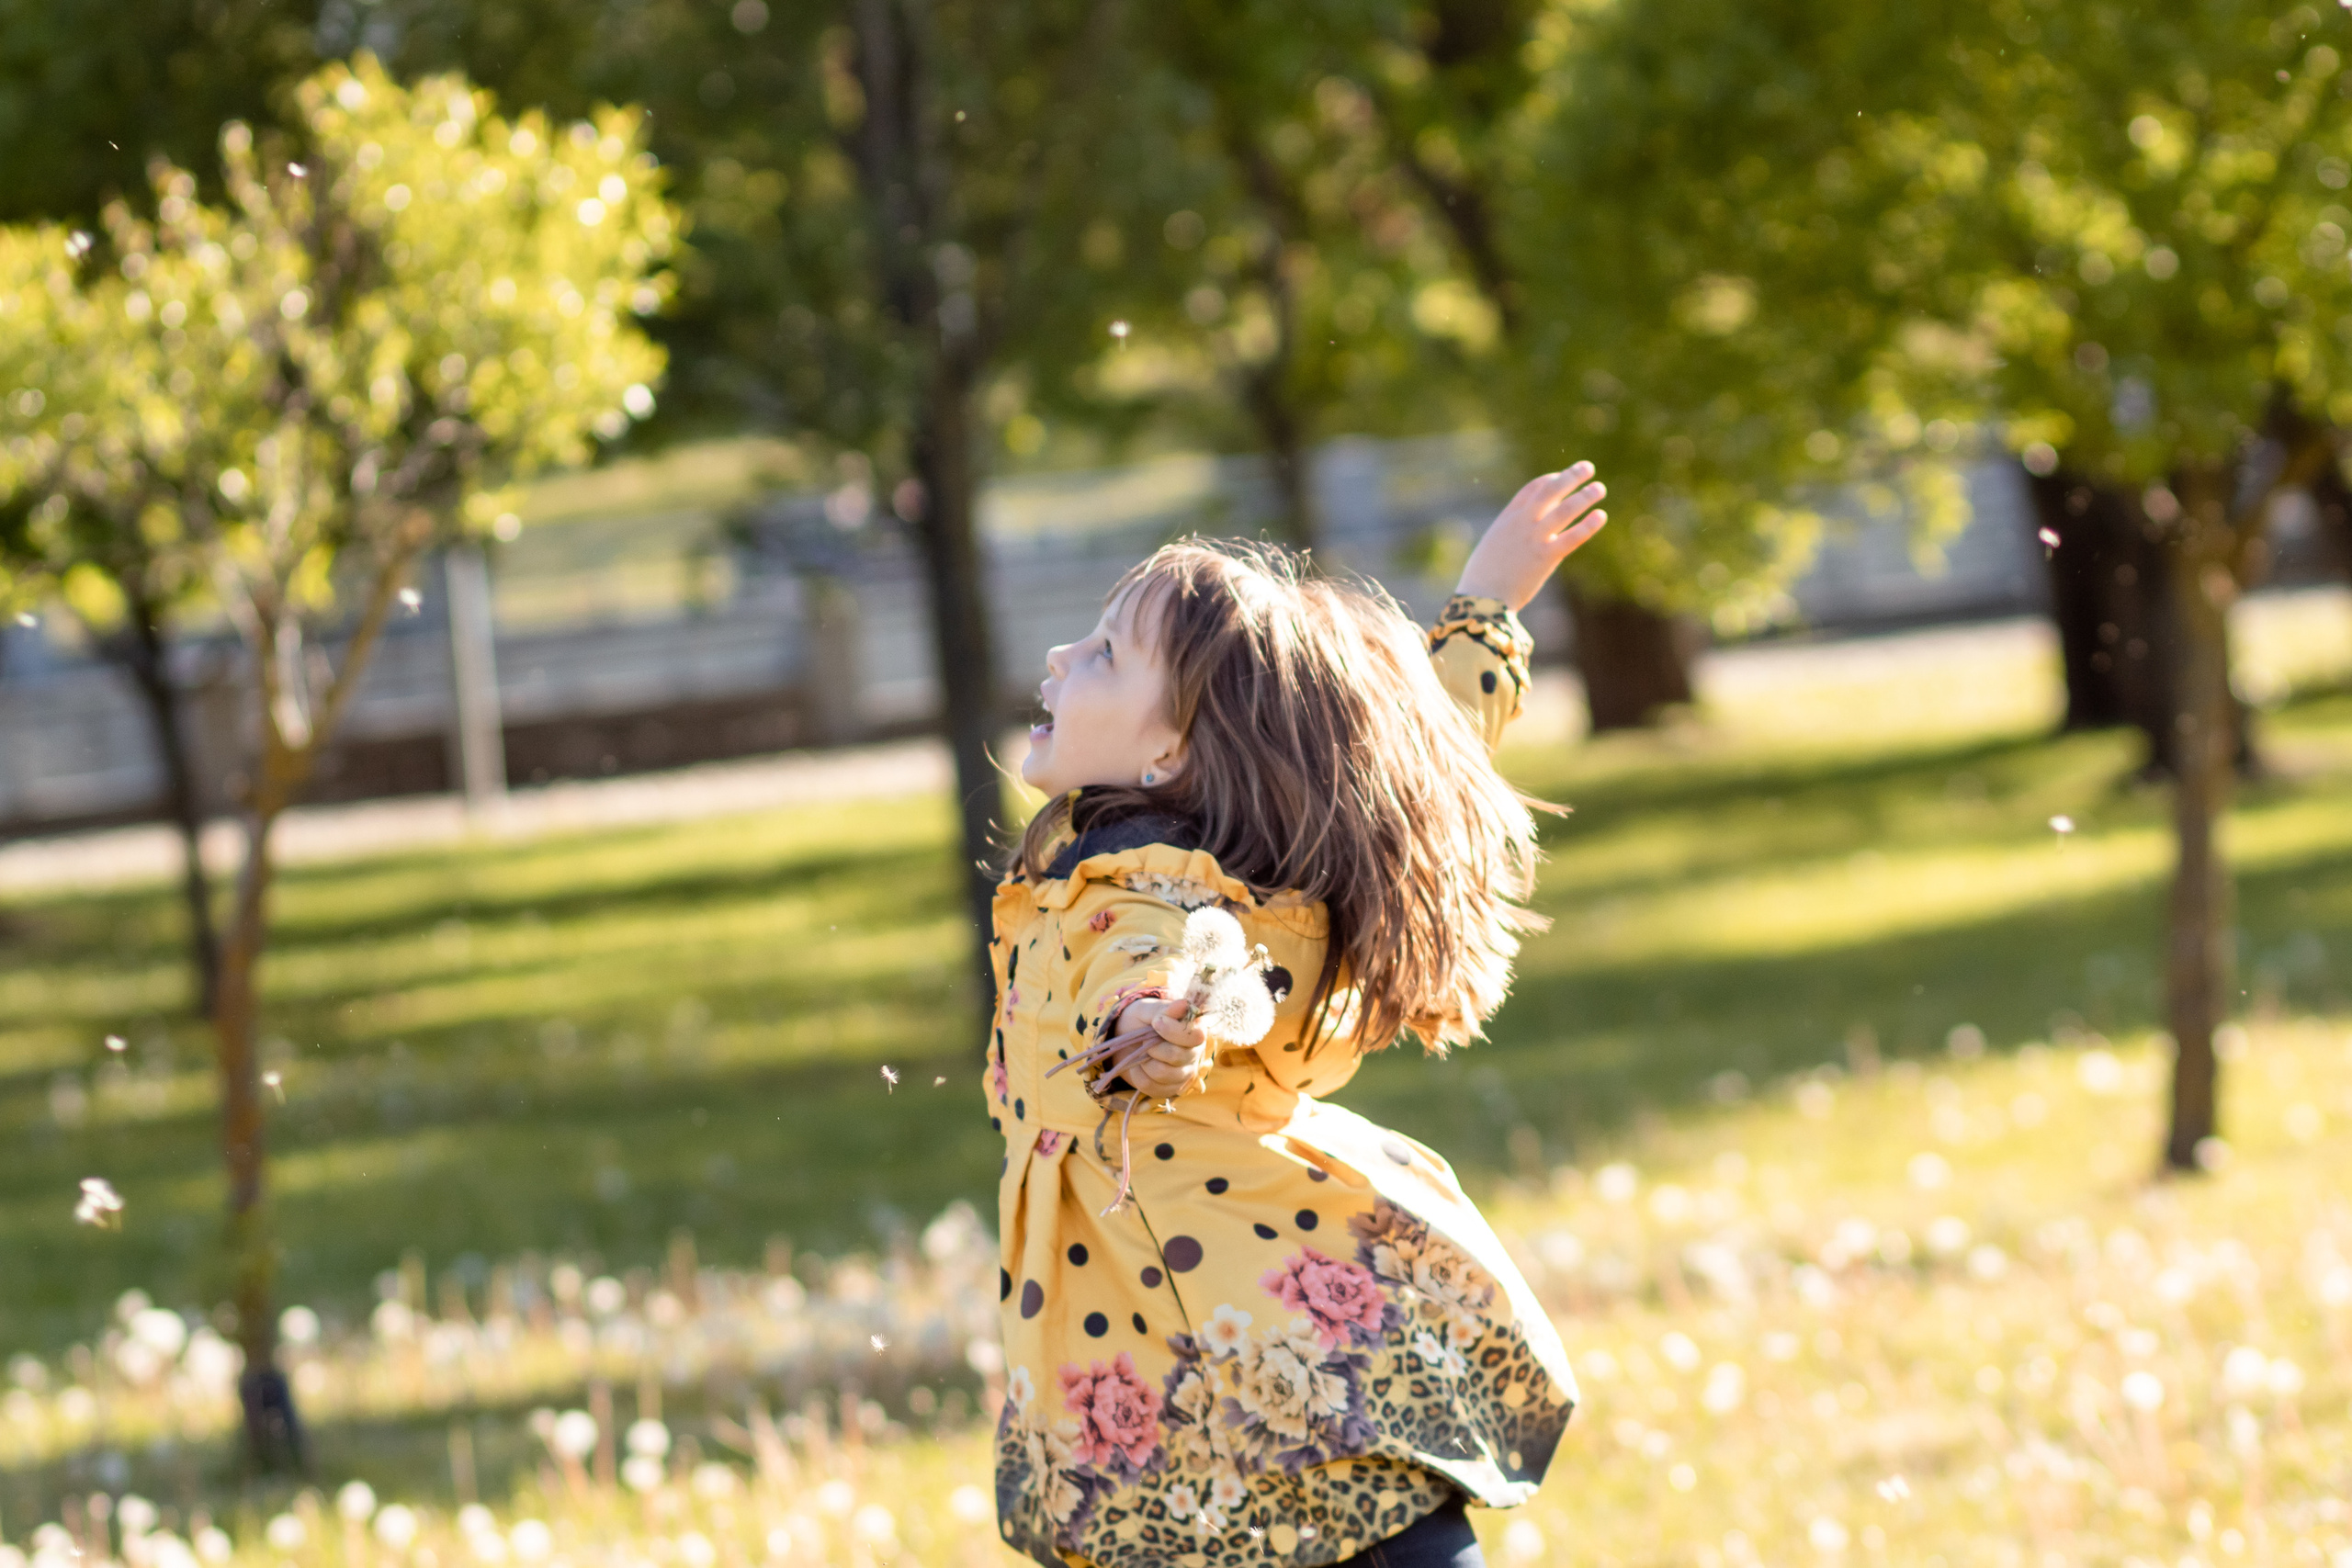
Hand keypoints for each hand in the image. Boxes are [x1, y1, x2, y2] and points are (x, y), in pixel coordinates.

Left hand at [1111, 998, 1210, 1098]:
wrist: (1124, 1041)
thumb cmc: (1140, 1021)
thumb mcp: (1146, 1009)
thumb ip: (1163, 1009)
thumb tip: (1183, 1004)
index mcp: (1195, 1030)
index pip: (1195, 1036)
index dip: (1173, 1031)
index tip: (1156, 1022)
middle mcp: (1195, 1053)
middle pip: (1177, 1057)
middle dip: (1153, 1047)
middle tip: (1145, 1039)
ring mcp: (1185, 1073)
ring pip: (1163, 1074)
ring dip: (1145, 1061)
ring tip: (1143, 1052)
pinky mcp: (1172, 1089)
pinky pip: (1152, 1087)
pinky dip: (1139, 1075)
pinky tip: (1140, 1066)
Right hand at [1455, 462, 1608, 611]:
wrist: (1481, 598)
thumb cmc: (1482, 578)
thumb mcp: (1491, 546)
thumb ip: (1508, 535)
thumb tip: (1519, 538)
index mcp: (1507, 519)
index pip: (1532, 489)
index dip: (1551, 479)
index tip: (1563, 477)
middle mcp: (1522, 523)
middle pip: (1549, 491)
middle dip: (1570, 476)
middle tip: (1588, 468)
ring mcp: (1534, 539)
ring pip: (1564, 510)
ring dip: (1584, 496)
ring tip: (1600, 488)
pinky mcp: (1545, 557)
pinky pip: (1572, 537)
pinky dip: (1588, 525)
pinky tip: (1600, 516)